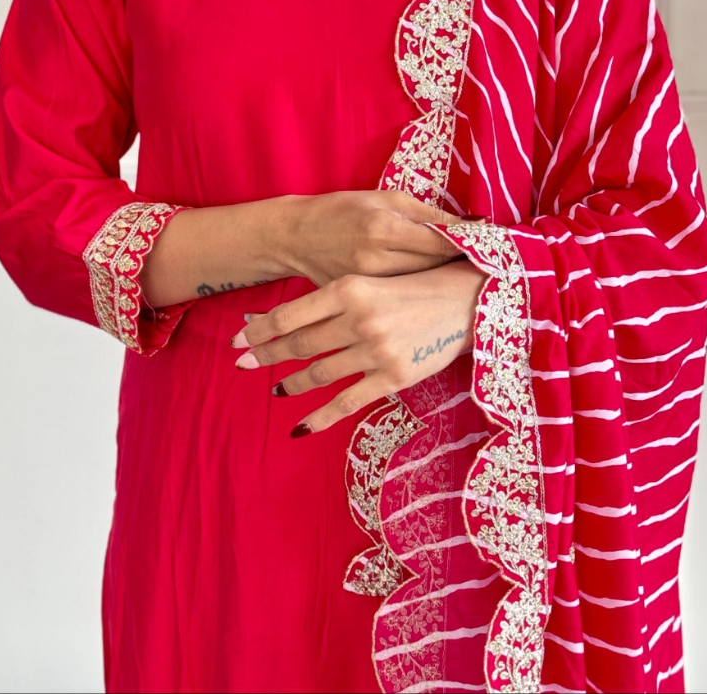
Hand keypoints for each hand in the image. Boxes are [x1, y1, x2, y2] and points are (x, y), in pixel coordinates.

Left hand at [229, 260, 488, 435]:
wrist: (467, 300)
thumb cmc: (415, 285)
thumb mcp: (371, 279)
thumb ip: (333, 298)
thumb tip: (285, 316)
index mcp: (350, 288)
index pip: (291, 314)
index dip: (260, 329)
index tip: (239, 338)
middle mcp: (359, 319)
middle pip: (299, 344)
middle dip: (266, 355)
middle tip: (243, 364)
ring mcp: (376, 350)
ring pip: (320, 373)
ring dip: (292, 383)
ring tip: (276, 388)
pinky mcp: (393, 377)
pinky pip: (348, 402)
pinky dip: (320, 417)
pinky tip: (300, 426)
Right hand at [275, 190, 484, 285]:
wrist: (296, 237)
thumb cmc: (342, 210)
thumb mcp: (383, 198)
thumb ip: (426, 212)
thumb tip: (471, 224)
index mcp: (383, 228)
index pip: (441, 241)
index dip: (472, 243)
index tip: (496, 243)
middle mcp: (378, 259)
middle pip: (436, 267)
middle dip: (464, 264)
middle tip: (493, 262)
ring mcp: (369, 284)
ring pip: (423, 286)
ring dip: (448, 281)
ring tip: (471, 276)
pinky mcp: (364, 298)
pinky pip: (404, 297)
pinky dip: (424, 292)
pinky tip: (440, 289)